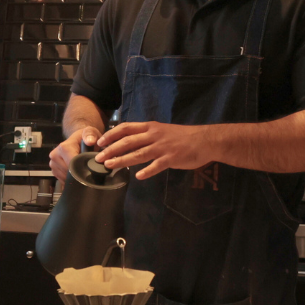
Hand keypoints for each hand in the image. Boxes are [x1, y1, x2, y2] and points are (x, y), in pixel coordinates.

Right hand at [49, 126, 101, 181]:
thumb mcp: (91, 133)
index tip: (89, 169)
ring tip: (81, 168)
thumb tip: (90, 141)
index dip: (82, 168)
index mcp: (63, 148)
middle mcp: (55, 156)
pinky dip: (71, 179)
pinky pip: (63, 180)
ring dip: (75, 177)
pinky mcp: (53, 170)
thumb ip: (91, 135)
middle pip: (69, 173)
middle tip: (87, 168)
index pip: (72, 164)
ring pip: (66, 178)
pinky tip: (76, 171)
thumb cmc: (85, 138)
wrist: (77, 140)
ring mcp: (53, 164)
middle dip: (79, 173)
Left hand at [95, 122, 213, 179]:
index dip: (111, 135)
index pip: (126, 128)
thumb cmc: (183, 136)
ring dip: (122, 160)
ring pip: (138, 153)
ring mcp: (163, 147)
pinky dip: (147, 171)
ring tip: (110, 166)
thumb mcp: (162, 131)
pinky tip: (138, 177)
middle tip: (99, 158)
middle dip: (111, 150)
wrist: (204, 140)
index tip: (100, 142)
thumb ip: (147, 135)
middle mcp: (154, 135)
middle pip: (128, 141)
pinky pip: (156, 166)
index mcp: (151, 127)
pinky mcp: (171, 158)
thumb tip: (129, 143)